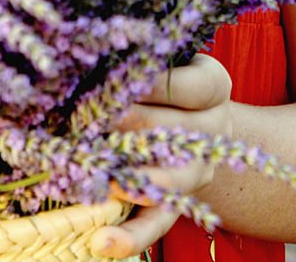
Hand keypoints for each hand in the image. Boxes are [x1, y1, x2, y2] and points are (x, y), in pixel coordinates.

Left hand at [90, 53, 232, 258]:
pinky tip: (101, 244)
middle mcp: (213, 130)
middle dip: (121, 124)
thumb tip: (92, 53)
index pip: (185, 85)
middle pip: (167, 130)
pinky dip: (128, 237)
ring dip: (124, 178)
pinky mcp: (179, 203)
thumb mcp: (167, 56)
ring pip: (164, 180)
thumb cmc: (168, 76)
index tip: (110, 75)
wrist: (200, 121)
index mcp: (214, 86)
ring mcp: (197, 171)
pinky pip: (155, 224)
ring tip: (93, 177)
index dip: (149, 83)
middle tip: (82, 117)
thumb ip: (140, 54)